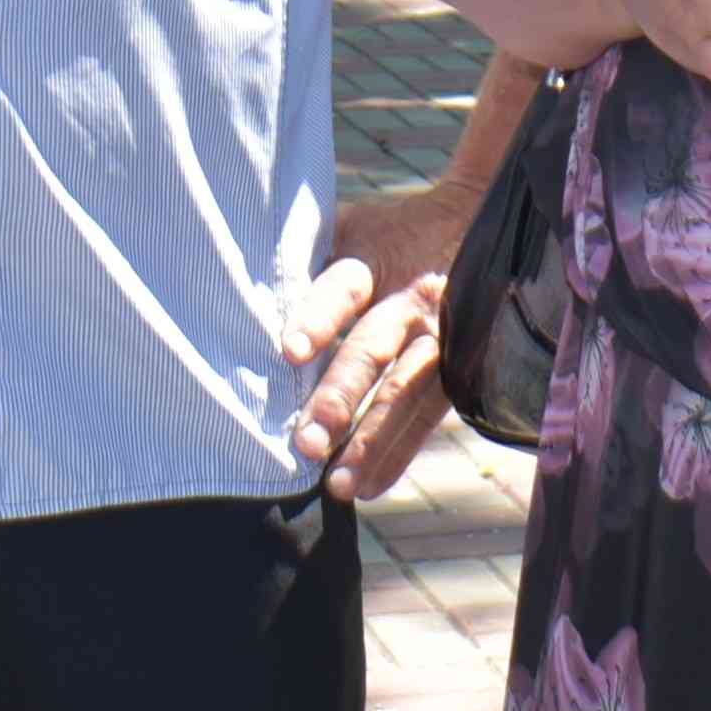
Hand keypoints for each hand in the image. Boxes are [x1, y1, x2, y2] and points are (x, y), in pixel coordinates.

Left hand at [284, 181, 469, 496]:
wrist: (475, 224)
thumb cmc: (385, 234)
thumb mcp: (350, 226)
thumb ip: (306, 254)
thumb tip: (235, 287)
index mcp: (376, 258)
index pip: (344, 288)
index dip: (319, 317)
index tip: (289, 351)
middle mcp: (410, 299)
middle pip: (374, 349)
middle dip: (341, 397)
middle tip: (308, 442)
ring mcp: (440, 337)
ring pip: (406, 393)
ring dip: (372, 441)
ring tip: (338, 484)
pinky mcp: (458, 369)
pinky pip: (428, 417)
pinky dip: (398, 454)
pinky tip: (369, 486)